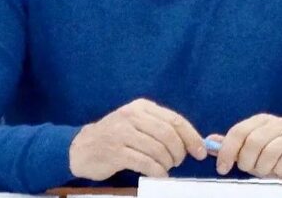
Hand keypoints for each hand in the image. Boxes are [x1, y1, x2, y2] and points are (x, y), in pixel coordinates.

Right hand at [69, 98, 206, 180]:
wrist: (81, 147)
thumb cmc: (116, 136)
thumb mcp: (137, 123)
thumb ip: (160, 127)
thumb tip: (192, 141)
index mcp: (142, 107)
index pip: (175, 120)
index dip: (191, 137)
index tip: (200, 152)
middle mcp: (132, 116)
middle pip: (169, 135)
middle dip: (179, 152)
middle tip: (179, 162)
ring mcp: (122, 133)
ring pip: (158, 150)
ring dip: (167, 163)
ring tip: (166, 168)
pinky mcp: (115, 152)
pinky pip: (145, 163)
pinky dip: (157, 171)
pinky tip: (159, 175)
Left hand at [210, 113, 281, 180]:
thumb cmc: (274, 158)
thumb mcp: (249, 153)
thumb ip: (232, 147)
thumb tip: (209, 142)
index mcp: (262, 121)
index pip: (239, 131)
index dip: (227, 151)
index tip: (222, 168)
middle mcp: (279, 124)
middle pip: (253, 141)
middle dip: (247, 161)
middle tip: (251, 169)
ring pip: (270, 151)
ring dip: (264, 168)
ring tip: (266, 171)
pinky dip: (280, 169)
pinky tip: (281, 171)